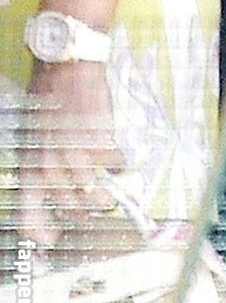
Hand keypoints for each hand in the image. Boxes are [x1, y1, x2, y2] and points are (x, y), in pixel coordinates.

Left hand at [20, 59, 124, 250]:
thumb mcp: (34, 137)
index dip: (42, 233)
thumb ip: (43, 167)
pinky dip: (119, 165)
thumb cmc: (47, 98)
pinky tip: (117, 160)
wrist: (67, 66)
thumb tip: (55, 191)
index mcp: (29, 168)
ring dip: (106, 197)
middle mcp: (50, 167)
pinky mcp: (101, 142)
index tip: (53, 237)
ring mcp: (77, 157)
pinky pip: (116, 165)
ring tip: (109, 194)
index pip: (30, 218)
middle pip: (71, 209)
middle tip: (93, 206)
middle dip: (84, 211)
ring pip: (96, 195)